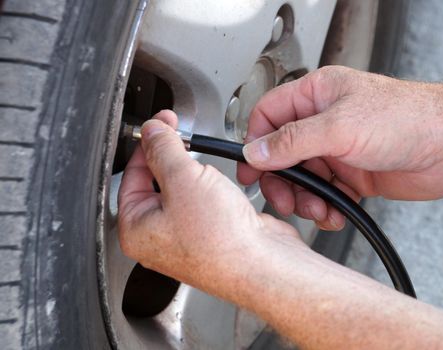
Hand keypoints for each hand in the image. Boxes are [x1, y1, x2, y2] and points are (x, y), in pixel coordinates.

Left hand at [117, 110, 301, 301]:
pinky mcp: (210, 234)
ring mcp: (185, 237)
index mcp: (136, 230)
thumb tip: (152, 132)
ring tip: (207, 171)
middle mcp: (158, 237)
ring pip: (183, 191)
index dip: (146, 145)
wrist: (264, 264)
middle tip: (182, 137)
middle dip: (172, 158)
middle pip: (156, 182)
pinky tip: (221, 188)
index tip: (160, 126)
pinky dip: (211, 189)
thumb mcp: (183, 179)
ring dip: (194, 174)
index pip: (131, 176)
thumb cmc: (220, 241)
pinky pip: (204, 202)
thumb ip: (163, 149)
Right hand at [238, 66, 442, 229]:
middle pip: (282, 154)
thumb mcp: (339, 127)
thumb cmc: (407, 118)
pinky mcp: (352, 175)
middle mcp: (323, 123)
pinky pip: (326, 195)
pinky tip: (335, 213)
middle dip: (281, 180)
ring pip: (303, 179)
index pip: (268, 116)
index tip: (249, 169)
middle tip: (285, 198)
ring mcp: (337, 150)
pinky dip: (327, 209)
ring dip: (306, 200)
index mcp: (316, 97)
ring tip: (318, 209)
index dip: (255, 143)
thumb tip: (255, 151)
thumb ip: (291, 141)